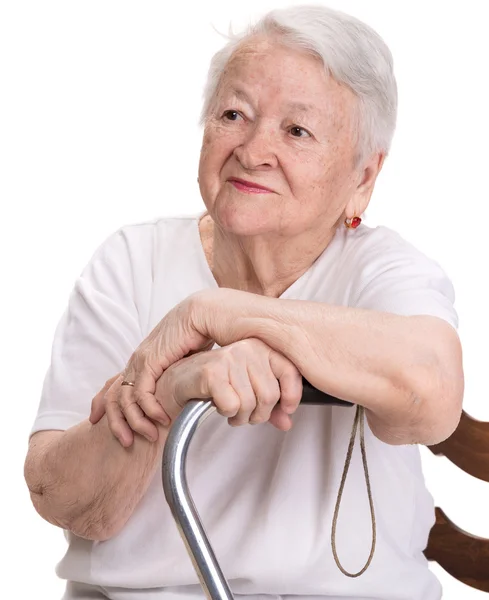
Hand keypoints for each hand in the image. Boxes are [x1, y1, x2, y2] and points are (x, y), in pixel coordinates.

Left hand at [89, 292, 214, 445]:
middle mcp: (137, 361)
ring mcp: (141, 361)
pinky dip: (149, 410)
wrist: (202, 314)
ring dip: (134, 422)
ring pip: (124, 399)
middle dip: (114, 422)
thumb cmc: (198, 335)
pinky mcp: (150, 362)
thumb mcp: (183, 362)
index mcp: (143, 360)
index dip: (102, 402)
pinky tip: (162, 419)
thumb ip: (177, 377)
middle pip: (112, 395)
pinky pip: (141, 393)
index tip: (96, 418)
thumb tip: (184, 393)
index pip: (114, 383)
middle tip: (124, 442)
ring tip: (149, 436)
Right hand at [156, 337, 302, 432]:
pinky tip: (217, 404)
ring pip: (250, 403)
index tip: (286, 410)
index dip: (291, 397)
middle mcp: (246, 348)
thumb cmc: (214, 384)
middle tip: (245, 413)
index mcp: (259, 346)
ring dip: (240, 417)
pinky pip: (232, 405)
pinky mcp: (211, 372)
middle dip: (259, 414)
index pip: (290, 371)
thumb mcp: (249, 390)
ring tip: (230, 410)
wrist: (178, 384)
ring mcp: (228, 357)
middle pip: (270, 395)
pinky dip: (226, 413)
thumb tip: (286, 422)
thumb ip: (271, 405)